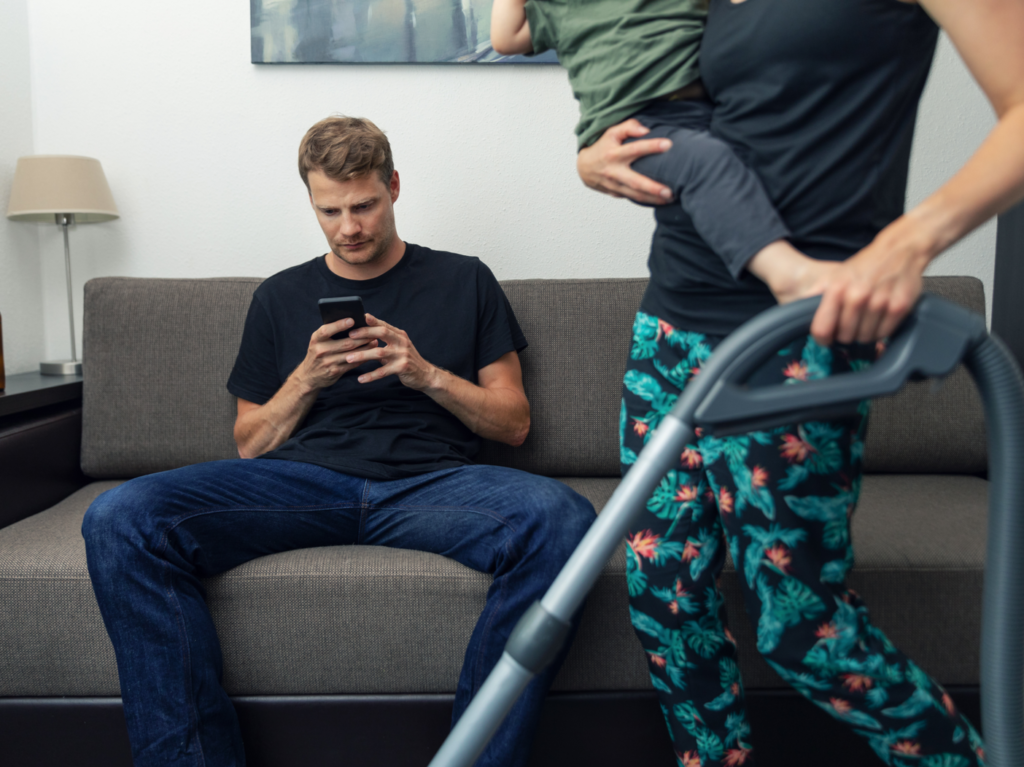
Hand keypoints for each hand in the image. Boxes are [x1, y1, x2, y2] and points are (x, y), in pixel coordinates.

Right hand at [295, 318, 378, 391]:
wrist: (309, 376)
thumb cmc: (318, 352)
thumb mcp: (318, 341)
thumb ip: (330, 333)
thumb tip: (352, 322)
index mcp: (316, 339)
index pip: (327, 330)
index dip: (339, 325)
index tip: (352, 320)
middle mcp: (321, 350)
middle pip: (346, 343)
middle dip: (362, 337)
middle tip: (373, 332)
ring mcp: (328, 362)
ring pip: (352, 354)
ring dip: (365, 347)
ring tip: (374, 341)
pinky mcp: (335, 372)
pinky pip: (352, 364)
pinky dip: (362, 358)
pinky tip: (369, 353)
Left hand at [345, 314, 439, 389]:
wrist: (426, 375)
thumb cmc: (407, 360)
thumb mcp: (398, 347)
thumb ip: (385, 342)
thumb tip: (363, 336)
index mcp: (399, 335)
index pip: (383, 324)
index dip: (370, 321)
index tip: (356, 318)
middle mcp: (402, 342)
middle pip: (382, 333)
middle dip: (364, 333)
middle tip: (349, 336)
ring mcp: (402, 355)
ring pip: (379, 352)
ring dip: (362, 355)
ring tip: (348, 358)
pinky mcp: (402, 368)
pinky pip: (383, 372)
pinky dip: (371, 375)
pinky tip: (360, 379)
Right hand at [576, 119, 673, 204]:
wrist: (584, 167)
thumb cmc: (602, 147)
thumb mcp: (611, 132)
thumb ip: (628, 127)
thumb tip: (646, 130)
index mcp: (614, 154)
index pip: (634, 149)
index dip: (651, 146)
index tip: (668, 144)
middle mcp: (614, 171)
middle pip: (635, 181)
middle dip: (652, 187)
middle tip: (669, 191)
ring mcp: (614, 185)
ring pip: (635, 195)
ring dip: (653, 198)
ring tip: (670, 199)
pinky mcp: (616, 193)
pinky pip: (633, 198)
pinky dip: (647, 201)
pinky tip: (660, 201)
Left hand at [810, 216, 931, 345]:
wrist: (900, 250)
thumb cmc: (865, 265)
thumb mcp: (835, 274)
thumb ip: (816, 292)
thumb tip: (799, 310)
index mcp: (838, 289)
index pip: (822, 329)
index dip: (822, 338)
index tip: (826, 338)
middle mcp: (858, 296)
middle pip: (844, 337)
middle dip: (845, 335)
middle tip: (849, 326)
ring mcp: (880, 302)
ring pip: (864, 338)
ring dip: (863, 334)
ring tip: (864, 320)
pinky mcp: (899, 307)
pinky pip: (883, 333)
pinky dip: (880, 331)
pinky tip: (878, 319)